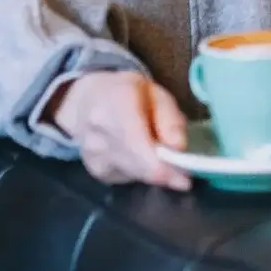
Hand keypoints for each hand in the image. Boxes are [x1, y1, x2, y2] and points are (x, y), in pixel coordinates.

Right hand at [47, 70, 189, 189]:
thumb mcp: (155, 92)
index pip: (140, 147)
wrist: (84, 101)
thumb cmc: (125, 92)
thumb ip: (169, 118)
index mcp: (115, 105)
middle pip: (140, 168)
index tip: (186, 178)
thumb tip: (179, 148)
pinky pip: (128, 178)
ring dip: (153, 169)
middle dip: (166, 172)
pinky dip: (140, 170)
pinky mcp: (95, 171)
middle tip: (182, 168)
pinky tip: (136, 153)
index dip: (166, 167)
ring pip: (137, 176)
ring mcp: (94, 155)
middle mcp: (99, 133)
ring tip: (154, 148)